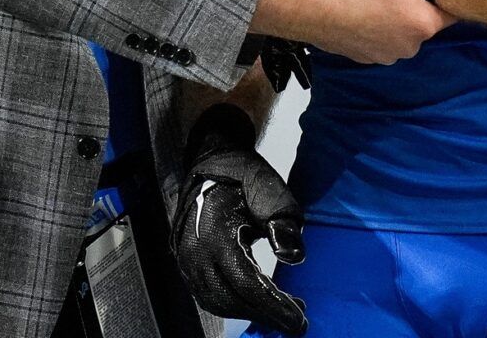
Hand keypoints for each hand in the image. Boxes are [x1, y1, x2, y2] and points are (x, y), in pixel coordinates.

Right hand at [171, 105, 306, 332]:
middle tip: (297, 323)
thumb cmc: (245, 176)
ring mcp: (187, 260)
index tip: (299, 321)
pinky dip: (235, 305)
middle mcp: (195, 252)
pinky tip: (260, 302)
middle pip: (230, 300)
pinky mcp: (188, 264)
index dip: (273, 306)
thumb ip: (284, 224)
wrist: (212, 164)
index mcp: (215, 234)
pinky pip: (209, 294)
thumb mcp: (273, 192)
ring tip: (284, 312)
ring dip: (251, 312)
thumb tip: (294, 258)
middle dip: (265, 315)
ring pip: (217, 302)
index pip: (245, 283)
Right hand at [248, 0, 460, 69]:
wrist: (309, 8)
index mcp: (423, 26)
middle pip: (426, 21)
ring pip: (403, 31)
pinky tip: (366, 7)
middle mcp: (410, 47)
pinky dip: (379, 26)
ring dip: (398, 15)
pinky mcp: (366, 57)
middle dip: (419, 2)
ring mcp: (387, 56)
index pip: (452, 12)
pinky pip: (383, 39)